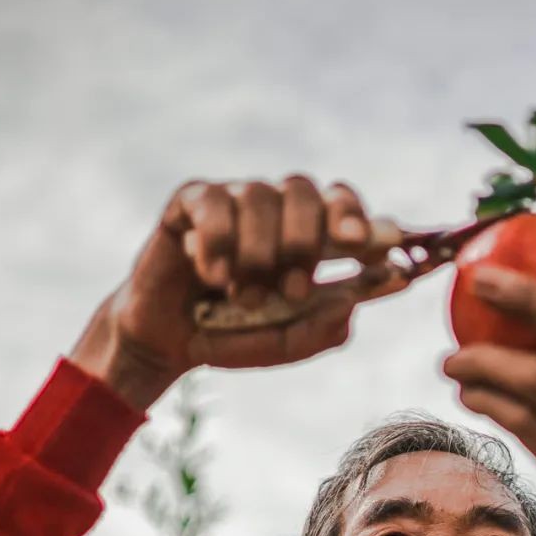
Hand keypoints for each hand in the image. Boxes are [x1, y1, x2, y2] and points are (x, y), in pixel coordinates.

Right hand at [71, 175, 376, 407]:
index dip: (357, 218)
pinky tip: (215, 278)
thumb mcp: (286, 344)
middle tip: (294, 290)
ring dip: (258, 256)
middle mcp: (274, 211)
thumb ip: (324, 328)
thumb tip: (355, 300)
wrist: (169, 343)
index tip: (366, 248)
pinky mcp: (192, 201)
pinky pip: (216, 203)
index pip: (341, 205)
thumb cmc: (234, 335)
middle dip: (306, 241)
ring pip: (262, 197)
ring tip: (244, 297)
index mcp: (306, 236)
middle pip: (306, 191)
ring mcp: (234, 201)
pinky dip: (219, 244)